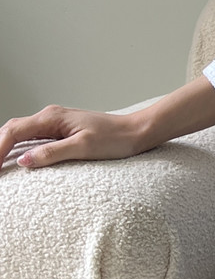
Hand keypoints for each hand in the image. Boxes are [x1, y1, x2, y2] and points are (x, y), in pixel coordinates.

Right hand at [0, 105, 145, 169]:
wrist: (137, 132)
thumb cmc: (116, 138)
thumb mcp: (83, 147)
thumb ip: (52, 152)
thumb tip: (23, 161)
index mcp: (52, 118)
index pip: (13, 131)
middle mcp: (50, 117)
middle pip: (11, 130)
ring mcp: (56, 123)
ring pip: (20, 132)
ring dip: (4, 146)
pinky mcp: (62, 131)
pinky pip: (32, 137)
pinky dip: (18, 147)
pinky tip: (15, 158)